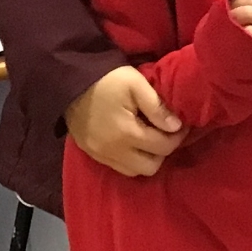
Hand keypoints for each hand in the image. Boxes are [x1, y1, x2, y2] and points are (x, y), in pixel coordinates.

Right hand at [64, 67, 186, 177]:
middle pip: (150, 167)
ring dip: (147, 158)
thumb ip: (157, 107)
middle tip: (166, 133)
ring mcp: (100, 154)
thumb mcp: (136, 84)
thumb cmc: (107, 79)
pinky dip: (131, 159)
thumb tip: (176, 126)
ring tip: (150, 137)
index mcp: (126, 133)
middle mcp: (113, 150)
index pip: (163, 147)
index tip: (181, 125)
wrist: (70, 80)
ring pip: (134, 171)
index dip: (178, 136)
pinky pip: (118, 167)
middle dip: (163, 151)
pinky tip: (134, 142)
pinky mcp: (91, 154)